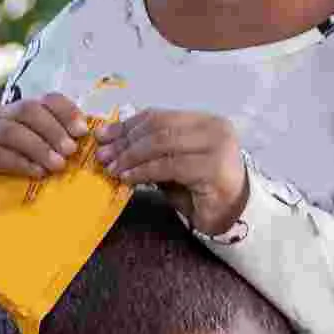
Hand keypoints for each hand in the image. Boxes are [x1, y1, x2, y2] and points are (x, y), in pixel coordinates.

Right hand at [0, 92, 89, 220]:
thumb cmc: (16, 184)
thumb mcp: (40, 161)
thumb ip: (57, 147)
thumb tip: (91, 141)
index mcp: (16, 112)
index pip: (44, 99)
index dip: (66, 111)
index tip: (83, 130)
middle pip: (28, 110)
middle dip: (53, 129)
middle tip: (72, 150)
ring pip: (11, 130)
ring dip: (39, 146)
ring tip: (58, 165)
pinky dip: (19, 162)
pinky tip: (37, 173)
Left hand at [96, 109, 247, 235]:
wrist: (231, 216)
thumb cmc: (199, 192)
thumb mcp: (170, 166)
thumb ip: (149, 151)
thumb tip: (110, 142)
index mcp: (204, 121)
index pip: (159, 116)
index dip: (127, 125)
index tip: (102, 136)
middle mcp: (213, 128)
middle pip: (159, 127)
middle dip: (126, 141)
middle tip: (102, 155)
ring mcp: (216, 146)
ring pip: (162, 143)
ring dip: (131, 156)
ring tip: (112, 168)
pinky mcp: (213, 168)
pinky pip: (169, 165)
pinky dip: (144, 171)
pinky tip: (128, 178)